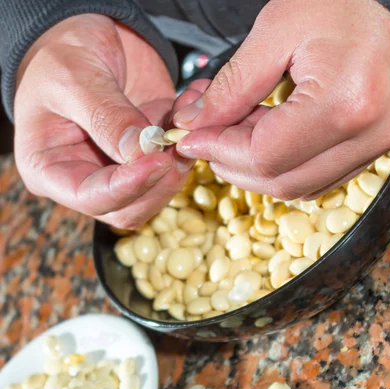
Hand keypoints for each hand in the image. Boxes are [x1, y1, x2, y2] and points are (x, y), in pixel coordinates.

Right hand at [15, 14, 192, 228]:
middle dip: (158, 182)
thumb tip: (140, 153)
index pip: (90, 197)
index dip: (126, 187)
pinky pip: (175, 163)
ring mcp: (119, 170)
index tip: (157, 162)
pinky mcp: (148, 156)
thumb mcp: (75, 77)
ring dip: (178, 164)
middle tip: (178, 146)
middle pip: (128, 207)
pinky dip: (190, 139)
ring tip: (187, 121)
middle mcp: (85, 177)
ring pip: (156, 193)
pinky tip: (191, 105)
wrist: (88, 31)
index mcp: (50, 169)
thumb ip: (106, 117)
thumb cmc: (62, 52)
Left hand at [174, 0, 389, 199]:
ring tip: (240, 127)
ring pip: (298, 186)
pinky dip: (284, 166)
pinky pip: (318, 178)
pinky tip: (269, 134)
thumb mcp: (278, 28)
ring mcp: (377, 144)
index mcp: (345, 101)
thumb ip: (233, 84)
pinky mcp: (375, 147)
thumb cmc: (339, 2)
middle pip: (280, 181)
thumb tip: (195, 124)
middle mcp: (369, 133)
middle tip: (208, 136)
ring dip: (257, 167)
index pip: (265, 156)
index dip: (219, 150)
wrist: (387, 7)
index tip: (191, 137)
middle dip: (233, 164)